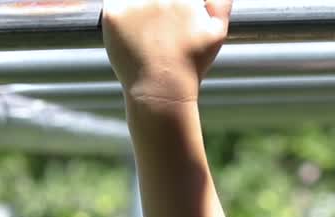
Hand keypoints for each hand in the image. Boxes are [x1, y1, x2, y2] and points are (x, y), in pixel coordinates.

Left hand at [102, 0, 232, 109]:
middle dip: (156, 7)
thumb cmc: (191, 63)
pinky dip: (119, 14)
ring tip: (147, 31)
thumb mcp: (216, 32)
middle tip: (159, 27)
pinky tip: (129, 30)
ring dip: (139, 8)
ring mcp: (134, 3)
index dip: (174, 5)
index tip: (173, 12)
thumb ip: (221, 3)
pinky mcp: (113, 14)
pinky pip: (112, 3)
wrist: (163, 89)